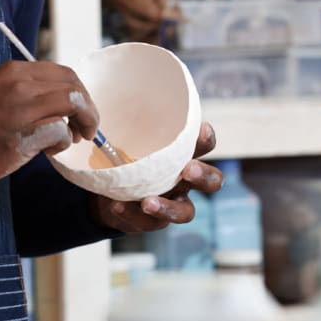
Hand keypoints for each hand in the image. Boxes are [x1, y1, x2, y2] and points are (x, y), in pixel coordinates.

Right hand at [0, 59, 99, 191]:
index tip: (80, 108)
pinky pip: (59, 132)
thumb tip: (55, 94)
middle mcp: (19, 85)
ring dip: (80, 124)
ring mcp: (21, 110)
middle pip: (74, 87)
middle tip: (86, 127)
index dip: (79, 92)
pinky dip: (62, 142)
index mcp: (12, 71)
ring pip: (72, 105)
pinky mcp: (23, 137)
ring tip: (71, 139)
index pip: (63, 73)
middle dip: (88, 108)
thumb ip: (23, 87)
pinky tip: (49, 151)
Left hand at [89, 122, 221, 233]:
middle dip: (203, 175)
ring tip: (147, 202)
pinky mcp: (154, 221)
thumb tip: (118, 97)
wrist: (108, 191)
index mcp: (182, 155)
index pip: (204, 145)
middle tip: (188, 170)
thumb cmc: (126, 158)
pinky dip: (132, 214)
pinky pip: (150, 223)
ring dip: (168, 208)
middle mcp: (184, 180)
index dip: (206, 139)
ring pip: (186, 211)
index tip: (201, 129)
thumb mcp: (129, 141)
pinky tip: (117, 205)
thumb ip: (132, 129)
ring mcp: (172, 203)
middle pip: (212, 181)